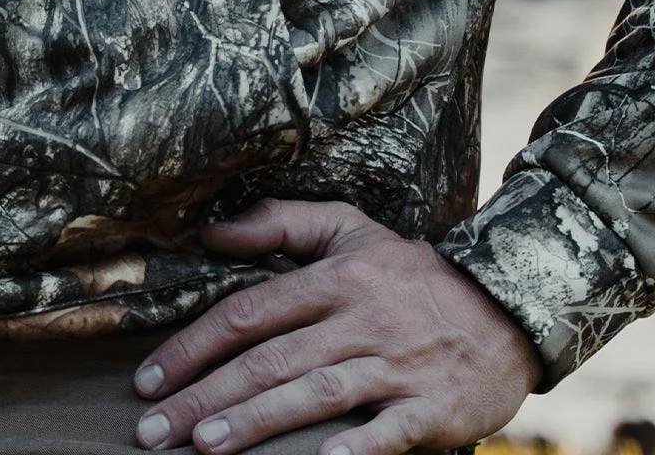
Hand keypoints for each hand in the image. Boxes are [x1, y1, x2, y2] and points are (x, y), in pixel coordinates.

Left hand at [133, 199, 539, 454]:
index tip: (149, 377)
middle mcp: (360, 319)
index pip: (249, 311)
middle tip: (152, 429)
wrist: (505, 310)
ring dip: (255, 422)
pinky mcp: (429, 410)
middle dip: (205, 396)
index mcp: (336, 277)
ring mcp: (395, 366)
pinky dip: (351, 450)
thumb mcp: (351, 229)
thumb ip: (280, 222)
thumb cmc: (411, 273)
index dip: (194, 345)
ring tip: (203, 446)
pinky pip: (384, 433)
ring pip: (313, 394)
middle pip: (270, 359)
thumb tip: (211, 231)